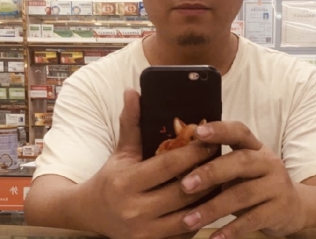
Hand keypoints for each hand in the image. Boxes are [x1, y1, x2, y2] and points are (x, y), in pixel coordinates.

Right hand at [81, 88, 218, 238]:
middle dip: (207, 174)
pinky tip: (211, 202)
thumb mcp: (121, 150)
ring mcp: (144, 233)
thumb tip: (132, 91)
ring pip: (190, 216)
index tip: (211, 141)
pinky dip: (200, 218)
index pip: (169, 165)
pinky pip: (185, 233)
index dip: (193, 152)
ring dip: (209, 198)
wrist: (91, 215)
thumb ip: (131, 122)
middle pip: (184, 191)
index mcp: (127, 182)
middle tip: (223, 159)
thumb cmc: (110, 178)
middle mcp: (135, 210)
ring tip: (223, 180)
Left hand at [179, 121, 305, 238]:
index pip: (239, 131)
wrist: (295, 207)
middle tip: (185, 185)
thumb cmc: (255, 183)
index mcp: (255, 147)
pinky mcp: (279, 210)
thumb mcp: (241, 169)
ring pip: (243, 194)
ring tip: (190, 219)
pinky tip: (214, 238)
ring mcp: (276, 186)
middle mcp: (268, 162)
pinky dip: (232, 230)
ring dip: (214, 208)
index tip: (197, 132)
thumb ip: (218, 164)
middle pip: (240, 162)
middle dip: (211, 172)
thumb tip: (177, 168)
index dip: (220, 130)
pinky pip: (253, 220)